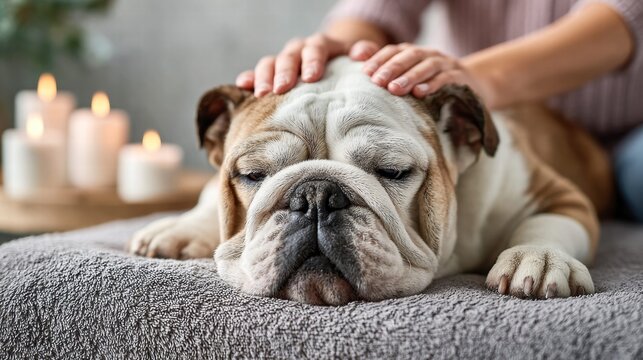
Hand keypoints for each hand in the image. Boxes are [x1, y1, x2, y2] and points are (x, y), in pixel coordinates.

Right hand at [236, 34, 380, 96]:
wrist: (333, 62)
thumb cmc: (347, 65)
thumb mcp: (359, 55)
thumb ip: (364, 52)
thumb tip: (363, 55)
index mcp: (321, 44)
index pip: (316, 47)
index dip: (312, 61)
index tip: (311, 78)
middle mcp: (299, 49)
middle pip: (289, 56)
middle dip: (284, 72)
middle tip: (282, 89)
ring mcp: (282, 60)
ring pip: (270, 62)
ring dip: (264, 77)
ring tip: (262, 94)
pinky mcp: (271, 73)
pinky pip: (256, 72)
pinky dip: (249, 78)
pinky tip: (242, 86)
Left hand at [361, 43, 485, 98]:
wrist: (474, 86)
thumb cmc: (432, 84)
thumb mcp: (410, 76)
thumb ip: (386, 67)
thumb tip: (357, 60)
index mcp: (415, 53)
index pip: (394, 51)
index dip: (380, 59)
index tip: (366, 72)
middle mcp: (430, 55)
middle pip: (409, 55)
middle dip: (392, 68)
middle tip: (378, 82)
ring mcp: (447, 64)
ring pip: (427, 66)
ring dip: (410, 77)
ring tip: (395, 89)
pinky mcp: (461, 78)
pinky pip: (446, 79)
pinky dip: (433, 85)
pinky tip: (420, 94)